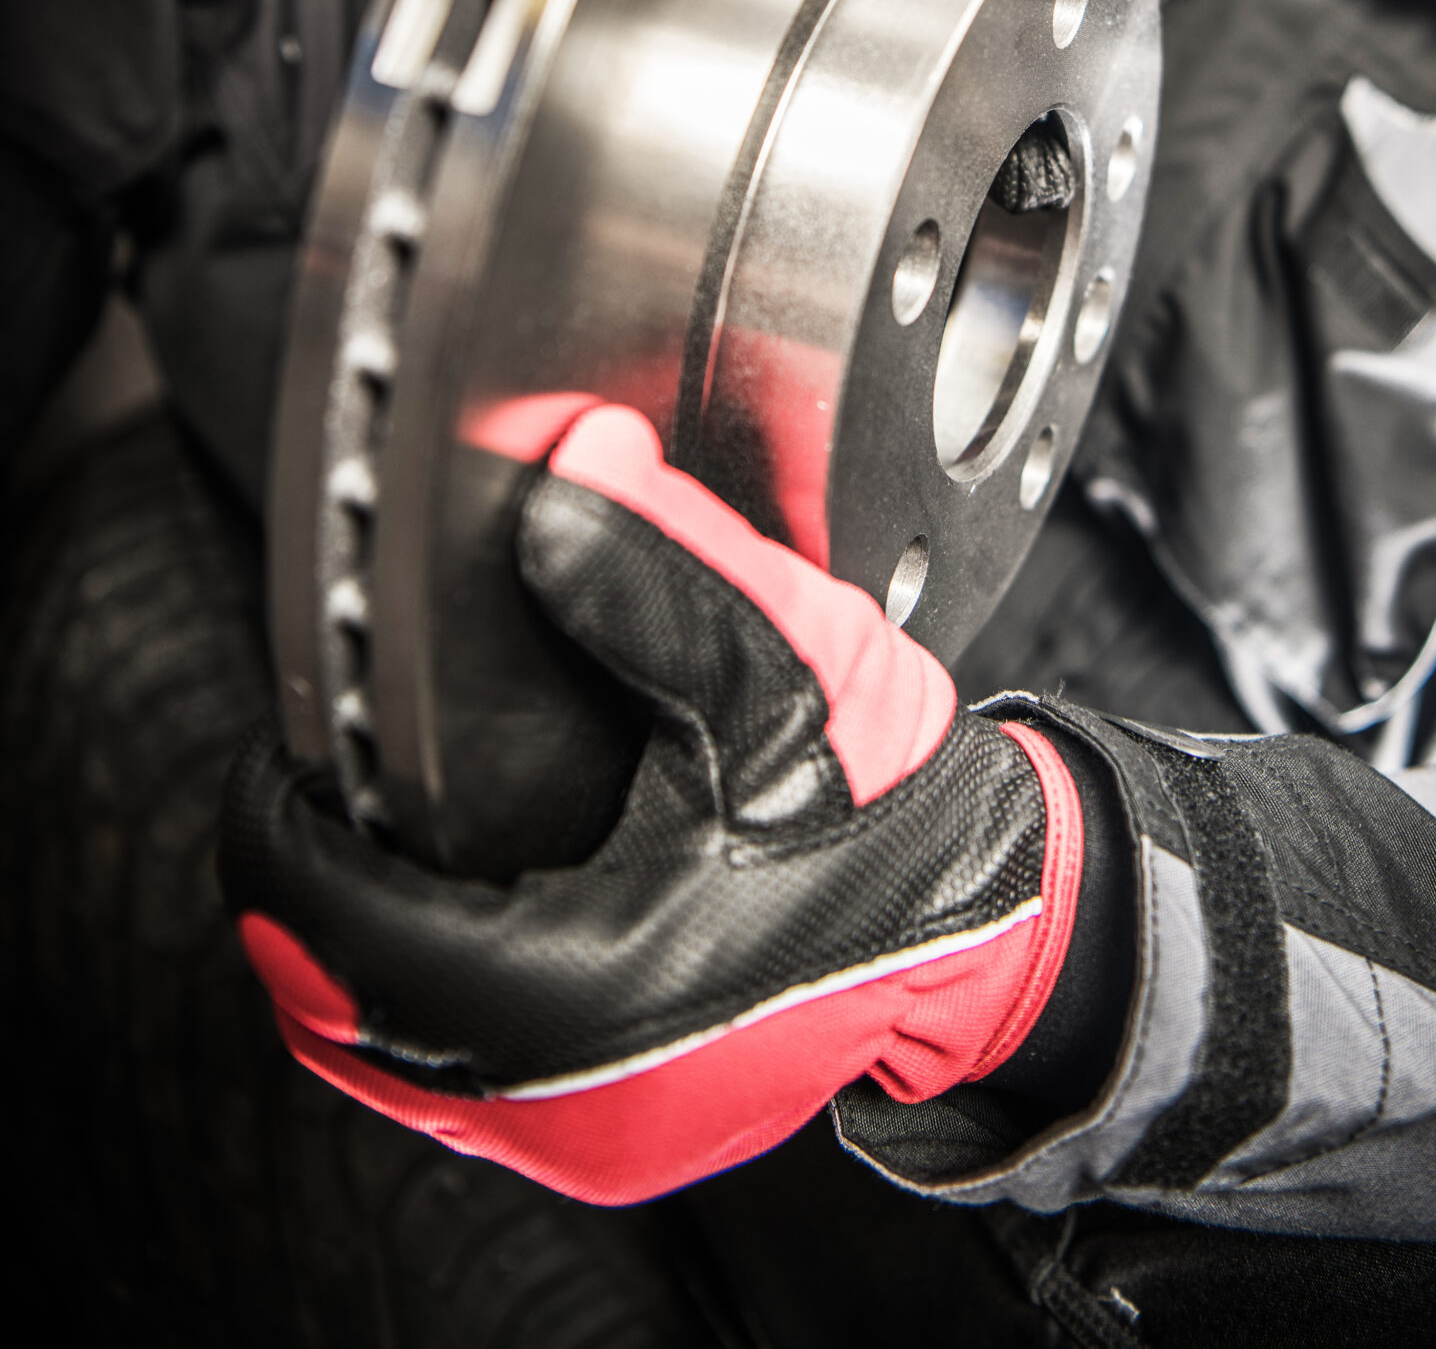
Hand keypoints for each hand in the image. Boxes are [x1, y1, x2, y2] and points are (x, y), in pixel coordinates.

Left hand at [222, 405, 1083, 1203]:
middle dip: (309, 891)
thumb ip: (658, 570)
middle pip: (336, 1006)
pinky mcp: (610, 1138)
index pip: (338, 927)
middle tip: (321, 785)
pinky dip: (420, 1000)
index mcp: (585, 982)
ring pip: (386, 1058)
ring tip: (369, 844)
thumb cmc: (890, 811)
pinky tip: (446, 918)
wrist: (980, 919)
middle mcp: (569, 1095)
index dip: (282, 830)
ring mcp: (588, 1135)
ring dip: (354, 954)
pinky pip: (453, 1082)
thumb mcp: (782, 663)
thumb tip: (565, 472)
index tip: (283, 756)